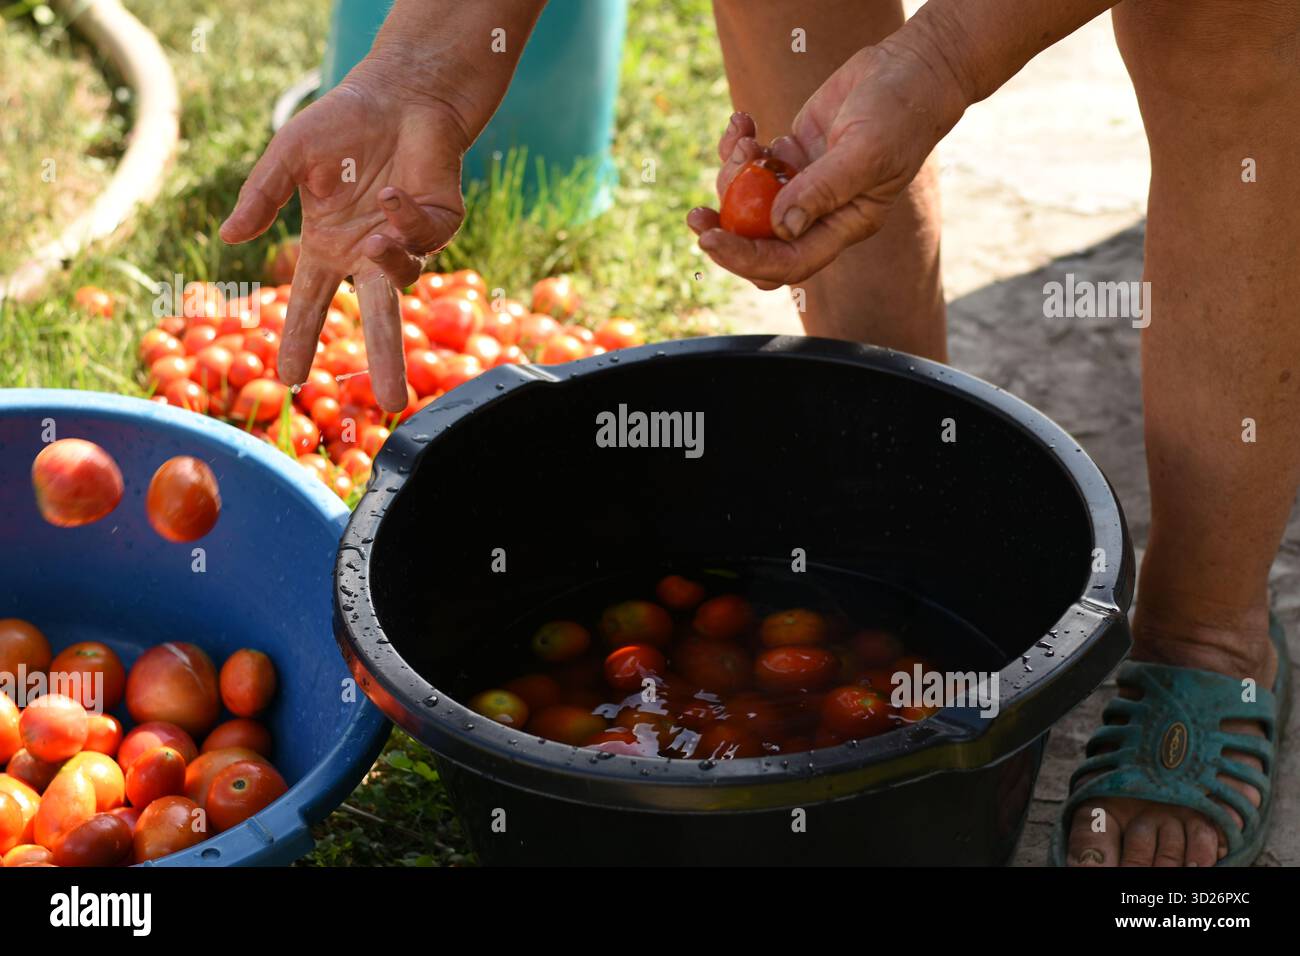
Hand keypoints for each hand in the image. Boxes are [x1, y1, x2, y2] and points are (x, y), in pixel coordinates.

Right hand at [219, 66, 469, 410]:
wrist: (398, 95)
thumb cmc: (341, 124)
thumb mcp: (289, 158)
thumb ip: (261, 198)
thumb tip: (230, 238)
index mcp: (329, 248)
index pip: (310, 304)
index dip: (300, 339)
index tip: (288, 378)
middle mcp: (368, 254)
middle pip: (378, 318)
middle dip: (386, 360)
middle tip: (391, 401)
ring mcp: (406, 242)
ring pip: (404, 279)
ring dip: (388, 263)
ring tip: (375, 236)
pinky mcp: (440, 225)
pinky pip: (423, 239)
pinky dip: (403, 219)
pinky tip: (390, 192)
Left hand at [688, 43, 961, 289]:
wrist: (910, 69)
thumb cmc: (900, 112)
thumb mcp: (865, 151)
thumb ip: (823, 190)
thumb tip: (782, 226)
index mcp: (844, 225)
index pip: (789, 262)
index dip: (747, 259)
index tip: (711, 241)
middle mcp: (821, 213)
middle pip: (761, 243)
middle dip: (725, 232)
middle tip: (695, 216)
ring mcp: (804, 184)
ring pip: (749, 201)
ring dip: (733, 174)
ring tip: (744, 138)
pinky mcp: (793, 155)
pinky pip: (752, 164)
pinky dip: (739, 145)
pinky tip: (742, 121)